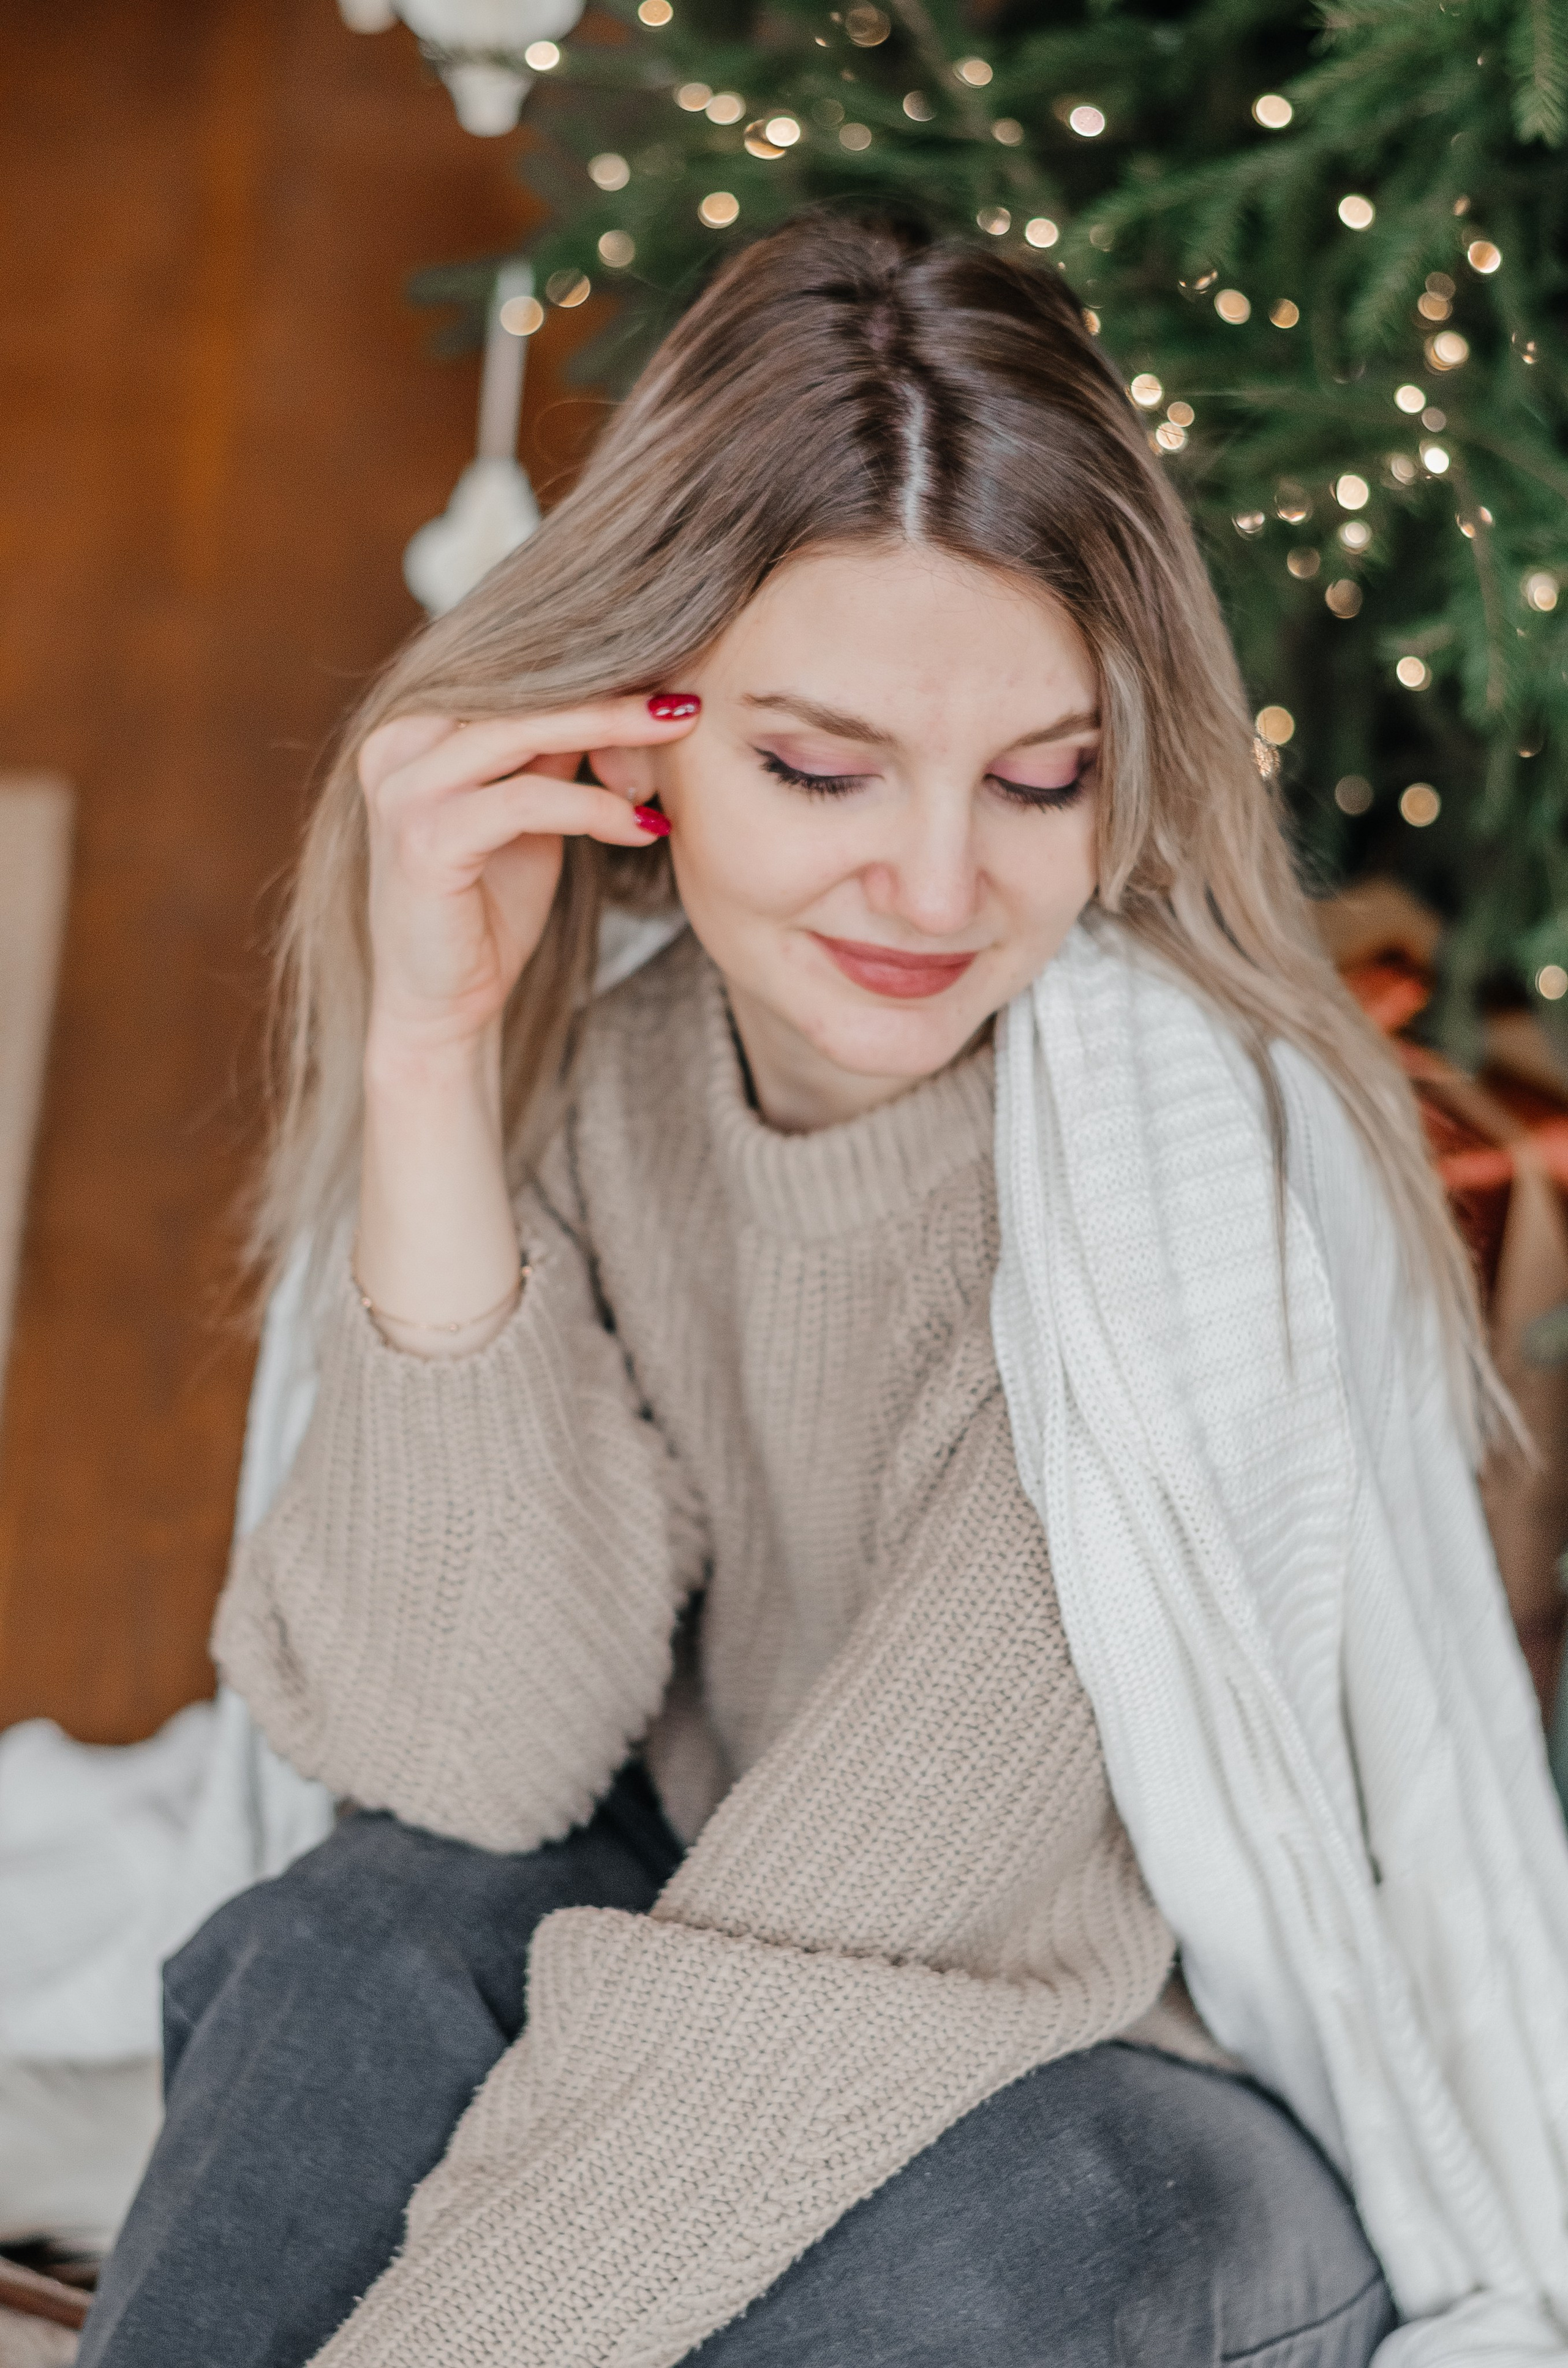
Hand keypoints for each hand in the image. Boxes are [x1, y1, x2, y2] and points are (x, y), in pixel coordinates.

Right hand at [358, 696, 696, 1068]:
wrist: (440, 1003)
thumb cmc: (485, 909)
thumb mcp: (525, 815)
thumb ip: (549, 754)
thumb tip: (616, 697)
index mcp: (413, 731)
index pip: (512, 683)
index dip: (591, 680)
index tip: (663, 683)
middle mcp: (397, 748)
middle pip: (518, 696)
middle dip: (609, 695)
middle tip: (684, 699)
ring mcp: (404, 792)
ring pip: (522, 735)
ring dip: (611, 734)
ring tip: (678, 739)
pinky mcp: (425, 840)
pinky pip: (527, 801)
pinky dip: (593, 808)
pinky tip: (643, 828)